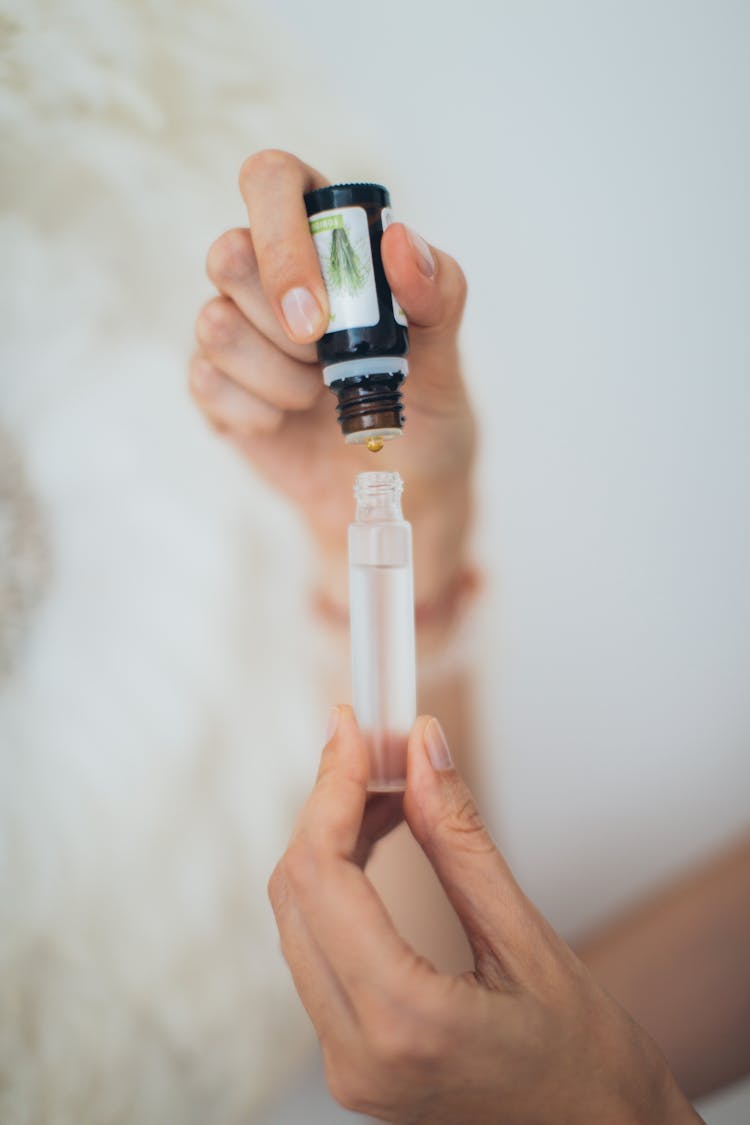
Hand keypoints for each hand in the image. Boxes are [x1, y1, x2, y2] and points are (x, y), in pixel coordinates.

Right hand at [190, 150, 474, 603]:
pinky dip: (257, 413)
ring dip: (277, 377)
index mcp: (325, 237)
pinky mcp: (215, 382)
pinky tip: (288, 421)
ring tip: (316, 395)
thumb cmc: (423, 409)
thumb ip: (436, 293)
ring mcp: (235, 326)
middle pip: (227, 253)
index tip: (317, 311)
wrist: (396, 488)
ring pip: (213, 324)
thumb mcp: (446, 354)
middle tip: (325, 360)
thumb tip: (401, 241)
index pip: (271, 180)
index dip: (280, 234)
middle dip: (280, 323)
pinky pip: (205, 381)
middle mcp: (268, 271)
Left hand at [268, 707, 702, 1123]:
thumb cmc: (587, 1065)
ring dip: (330, 842)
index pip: (323, 877)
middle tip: (372, 748)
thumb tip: (424, 755)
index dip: (332, 788)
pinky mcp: (354, 1058)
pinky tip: (376, 842)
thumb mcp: (530, 941)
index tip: (352, 732)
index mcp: (403, 1024)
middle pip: (297, 893)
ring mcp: (348, 1064)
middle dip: (328, 806)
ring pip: (300, 919)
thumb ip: (462, 841)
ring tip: (385, 787)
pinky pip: (318, 950)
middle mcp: (356, 1053)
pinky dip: (338, 885)